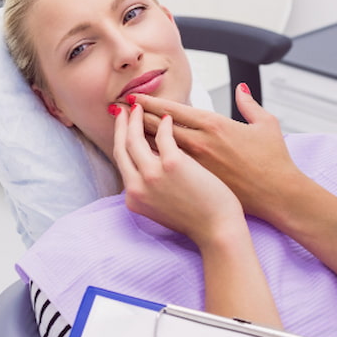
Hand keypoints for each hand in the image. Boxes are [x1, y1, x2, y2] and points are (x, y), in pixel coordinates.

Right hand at [111, 102, 244, 248]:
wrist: (218, 230)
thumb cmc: (197, 219)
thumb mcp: (161, 208)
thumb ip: (150, 189)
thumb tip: (149, 168)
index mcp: (134, 197)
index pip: (121, 161)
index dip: (119, 140)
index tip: (121, 126)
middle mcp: (137, 186)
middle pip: (122, 147)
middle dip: (121, 125)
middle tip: (125, 110)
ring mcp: (153, 174)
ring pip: (135, 138)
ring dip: (137, 119)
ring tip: (141, 107)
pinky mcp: (172, 164)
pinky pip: (164, 135)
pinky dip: (164, 123)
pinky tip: (168, 116)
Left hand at [135, 84, 305, 221]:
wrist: (277, 196)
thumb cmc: (274, 162)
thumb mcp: (266, 124)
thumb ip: (249, 103)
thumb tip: (241, 88)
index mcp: (214, 124)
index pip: (172, 110)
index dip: (150, 102)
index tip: (135, 97)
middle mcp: (199, 142)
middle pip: (157, 126)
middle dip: (136, 117)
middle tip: (119, 110)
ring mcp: (195, 164)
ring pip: (157, 148)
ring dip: (138, 138)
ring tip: (122, 130)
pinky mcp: (195, 182)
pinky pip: (165, 169)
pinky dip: (150, 161)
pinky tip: (138, 157)